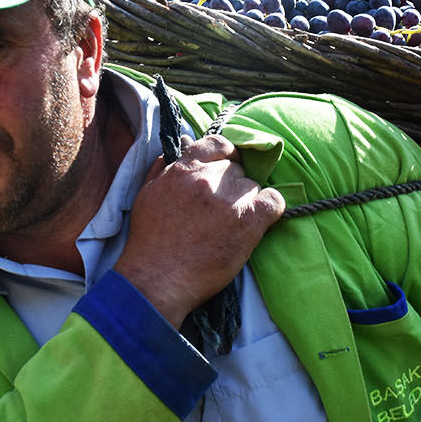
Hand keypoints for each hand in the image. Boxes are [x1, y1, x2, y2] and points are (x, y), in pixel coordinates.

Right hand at [113, 134, 284, 326]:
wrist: (158, 277)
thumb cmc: (148, 240)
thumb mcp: (146, 193)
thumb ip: (162, 168)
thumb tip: (178, 149)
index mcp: (184, 169)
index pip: (217, 144)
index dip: (225, 155)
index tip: (226, 167)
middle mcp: (208, 179)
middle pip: (235, 170)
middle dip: (230, 186)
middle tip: (220, 209)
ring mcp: (230, 200)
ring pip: (252, 187)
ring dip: (245, 202)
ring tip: (231, 224)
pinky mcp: (248, 223)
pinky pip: (274, 202)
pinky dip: (270, 208)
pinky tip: (259, 221)